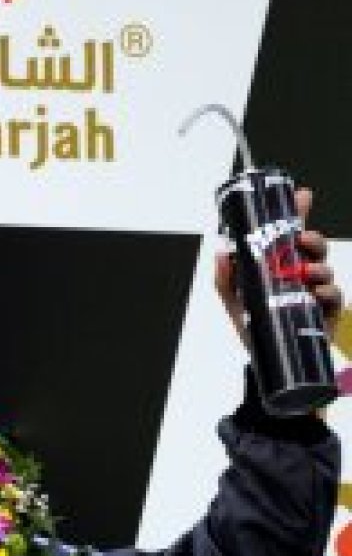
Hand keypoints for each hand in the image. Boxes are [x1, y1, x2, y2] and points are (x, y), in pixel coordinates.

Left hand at [214, 185, 343, 342]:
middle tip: (303, 238)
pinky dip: (329, 292)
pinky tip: (319, 293)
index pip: (291, 233)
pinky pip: (334, 296)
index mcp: (280, 264)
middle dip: (312, 238)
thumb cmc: (252, 325)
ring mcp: (314, 291)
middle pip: (313, 247)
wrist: (263, 360)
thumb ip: (225, 278)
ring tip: (308, 271)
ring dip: (319, 265)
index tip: (302, 196)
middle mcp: (300, 273)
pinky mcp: (326, 312)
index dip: (298, 212)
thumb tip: (221, 253)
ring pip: (325, 268)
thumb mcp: (233, 300)